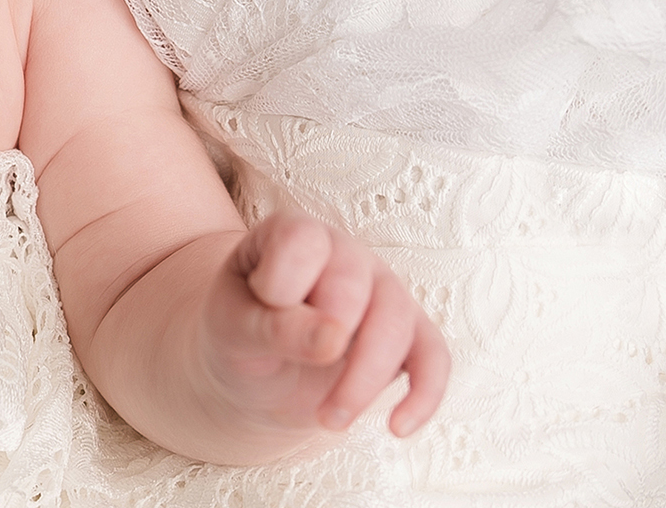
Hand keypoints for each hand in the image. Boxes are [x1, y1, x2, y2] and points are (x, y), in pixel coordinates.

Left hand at [203, 211, 447, 439]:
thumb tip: (335, 338)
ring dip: (365, 380)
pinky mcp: (408, 334)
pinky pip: (434, 357)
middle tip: (287, 373)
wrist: (255, 370)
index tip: (258, 317)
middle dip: (326, 344)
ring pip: (397, 322)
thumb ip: (273, 326)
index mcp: (292, 236)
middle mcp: (343, 254)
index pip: (302, 241)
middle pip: (354, 287)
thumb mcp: (232, 327)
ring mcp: (381, 289)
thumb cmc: (239, 332)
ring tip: (327, 420)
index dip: (284, 284)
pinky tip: (398, 429)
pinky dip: (424, 395)